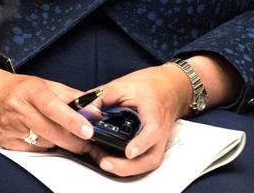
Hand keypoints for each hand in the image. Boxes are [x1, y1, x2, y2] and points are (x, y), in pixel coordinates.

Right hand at [0, 66, 94, 152]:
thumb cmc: (18, 89)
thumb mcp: (44, 84)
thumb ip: (70, 96)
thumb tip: (94, 110)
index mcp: (28, 89)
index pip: (51, 106)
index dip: (71, 120)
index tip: (87, 130)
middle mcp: (16, 107)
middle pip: (52, 131)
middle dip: (74, 140)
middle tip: (85, 140)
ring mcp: (9, 126)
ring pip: (45, 143)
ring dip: (57, 141)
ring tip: (53, 130)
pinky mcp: (5, 141)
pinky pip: (34, 150)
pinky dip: (42, 145)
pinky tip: (37, 134)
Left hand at [89, 55, 243, 176]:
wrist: (170, 87)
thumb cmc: (148, 85)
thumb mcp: (121, 85)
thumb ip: (101, 97)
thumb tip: (83, 109)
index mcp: (154, 114)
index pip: (152, 132)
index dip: (141, 143)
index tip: (129, 152)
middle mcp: (160, 132)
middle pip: (151, 158)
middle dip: (129, 166)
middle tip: (106, 163)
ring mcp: (159, 141)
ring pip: (149, 163)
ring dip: (128, 168)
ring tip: (104, 163)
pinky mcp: (154, 145)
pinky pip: (145, 160)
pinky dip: (130, 165)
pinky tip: (111, 159)